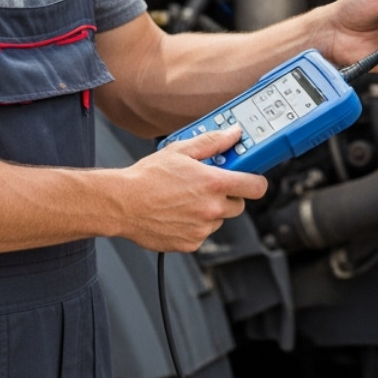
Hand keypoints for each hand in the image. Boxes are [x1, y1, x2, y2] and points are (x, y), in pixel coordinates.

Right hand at [116, 127, 266, 251]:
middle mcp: (212, 208)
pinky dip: (194, 226)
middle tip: (208, 187)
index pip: (256, 187)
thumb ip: (213, 142)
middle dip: (228, 195)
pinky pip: (201, 234)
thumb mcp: (181, 150)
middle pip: (239, 205)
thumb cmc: (148, 177)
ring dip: (209, 211)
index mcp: (214, 183)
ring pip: (218, 220)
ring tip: (185, 200)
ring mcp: (201, 228)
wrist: (121, 204)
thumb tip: (233, 134)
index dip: (255, 182)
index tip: (250, 179)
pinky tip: (176, 214)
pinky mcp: (190, 243)